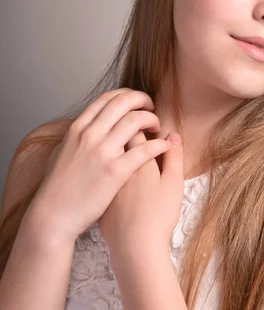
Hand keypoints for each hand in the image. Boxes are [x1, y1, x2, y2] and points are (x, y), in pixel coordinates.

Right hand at [27, 88, 171, 244]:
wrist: (54, 215)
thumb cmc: (57, 187)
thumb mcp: (63, 150)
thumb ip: (79, 135)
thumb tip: (91, 125)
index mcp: (78, 128)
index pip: (108, 98)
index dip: (127, 94)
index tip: (136, 101)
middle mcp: (90, 134)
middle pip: (124, 102)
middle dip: (142, 99)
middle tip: (151, 106)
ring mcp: (103, 152)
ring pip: (136, 120)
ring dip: (151, 119)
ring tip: (156, 127)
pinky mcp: (115, 171)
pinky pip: (144, 150)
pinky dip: (158, 145)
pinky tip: (163, 146)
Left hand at [98, 129, 183, 255]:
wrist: (133, 249)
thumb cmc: (158, 215)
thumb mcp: (173, 184)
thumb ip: (174, 157)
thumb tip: (173, 136)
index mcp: (134, 158)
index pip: (133, 126)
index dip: (141, 121)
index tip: (148, 125)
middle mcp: (113, 164)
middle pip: (113, 134)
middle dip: (123, 126)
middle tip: (135, 129)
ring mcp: (102, 181)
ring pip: (103, 154)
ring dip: (112, 146)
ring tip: (124, 150)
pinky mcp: (97, 196)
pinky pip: (97, 175)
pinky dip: (103, 169)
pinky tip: (112, 176)